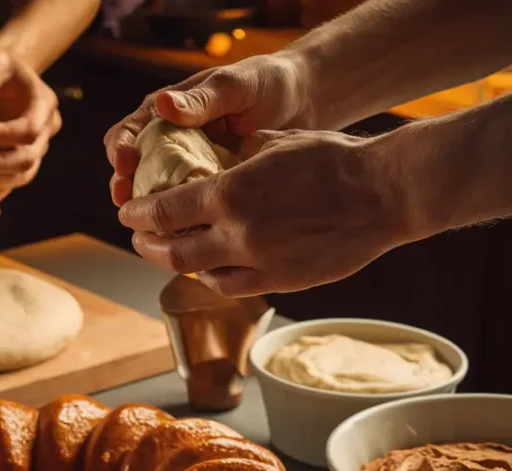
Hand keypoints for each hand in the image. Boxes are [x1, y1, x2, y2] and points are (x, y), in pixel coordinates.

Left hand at [0, 44, 62, 213]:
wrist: (8, 75)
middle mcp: (46, 129)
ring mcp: (37, 148)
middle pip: (28, 158)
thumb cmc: (1, 64)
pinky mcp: (22, 161)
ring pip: (23, 176)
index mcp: (45, 103)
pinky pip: (13, 183)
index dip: (1, 136)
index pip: (29, 129)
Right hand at [104, 53, 312, 205]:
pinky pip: (189, 208)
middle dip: (125, 186)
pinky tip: (185, 233)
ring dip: (150, 209)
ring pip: (157, 193)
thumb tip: (163, 104)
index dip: (120, 150)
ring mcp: (190, 167)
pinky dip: (184, 220)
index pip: (130, 131)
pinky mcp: (211, 188)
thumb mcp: (236, 86)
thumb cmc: (267, 82)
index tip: (124, 165)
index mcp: (168, 112)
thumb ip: (202, 99)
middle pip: (133, 168)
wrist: (305, 102)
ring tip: (148, 224)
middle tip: (126, 202)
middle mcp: (172, 141)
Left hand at [118, 129, 417, 295]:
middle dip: (147, 245)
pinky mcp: (282, 282)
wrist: (384, 194)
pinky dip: (212, 279)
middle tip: (138, 238)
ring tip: (170, 254)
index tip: (128, 213)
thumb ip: (236, 159)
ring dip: (177, 265)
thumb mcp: (275, 143)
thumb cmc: (333, 159)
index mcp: (231, 194)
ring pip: (200, 274)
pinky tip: (209, 269)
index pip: (166, 212)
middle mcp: (238, 234)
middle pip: (173, 251)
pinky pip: (233, 287)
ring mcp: (260, 263)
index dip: (140, 215)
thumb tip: (212, 166)